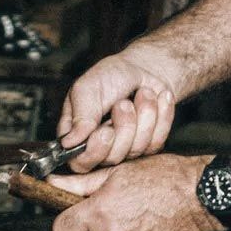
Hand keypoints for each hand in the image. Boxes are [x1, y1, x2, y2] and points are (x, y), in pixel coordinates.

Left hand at [49, 155, 217, 230]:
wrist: (201, 198)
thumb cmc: (164, 178)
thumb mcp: (118, 172)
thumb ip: (81, 184)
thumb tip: (54, 183)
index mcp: (100, 213)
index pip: (61, 229)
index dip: (64, 220)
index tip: (71, 214)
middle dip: (87, 228)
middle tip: (105, 209)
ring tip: (130, 214)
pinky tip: (144, 225)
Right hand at [58, 47, 180, 171]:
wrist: (145, 68)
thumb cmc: (111, 75)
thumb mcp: (88, 87)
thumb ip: (80, 114)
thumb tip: (69, 142)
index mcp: (78, 134)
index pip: (79, 161)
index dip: (95, 151)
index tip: (106, 131)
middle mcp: (100, 146)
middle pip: (111, 158)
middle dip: (124, 127)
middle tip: (124, 103)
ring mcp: (126, 148)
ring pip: (136, 150)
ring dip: (144, 115)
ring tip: (143, 93)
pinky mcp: (149, 145)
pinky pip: (157, 142)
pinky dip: (161, 116)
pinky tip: (158, 98)